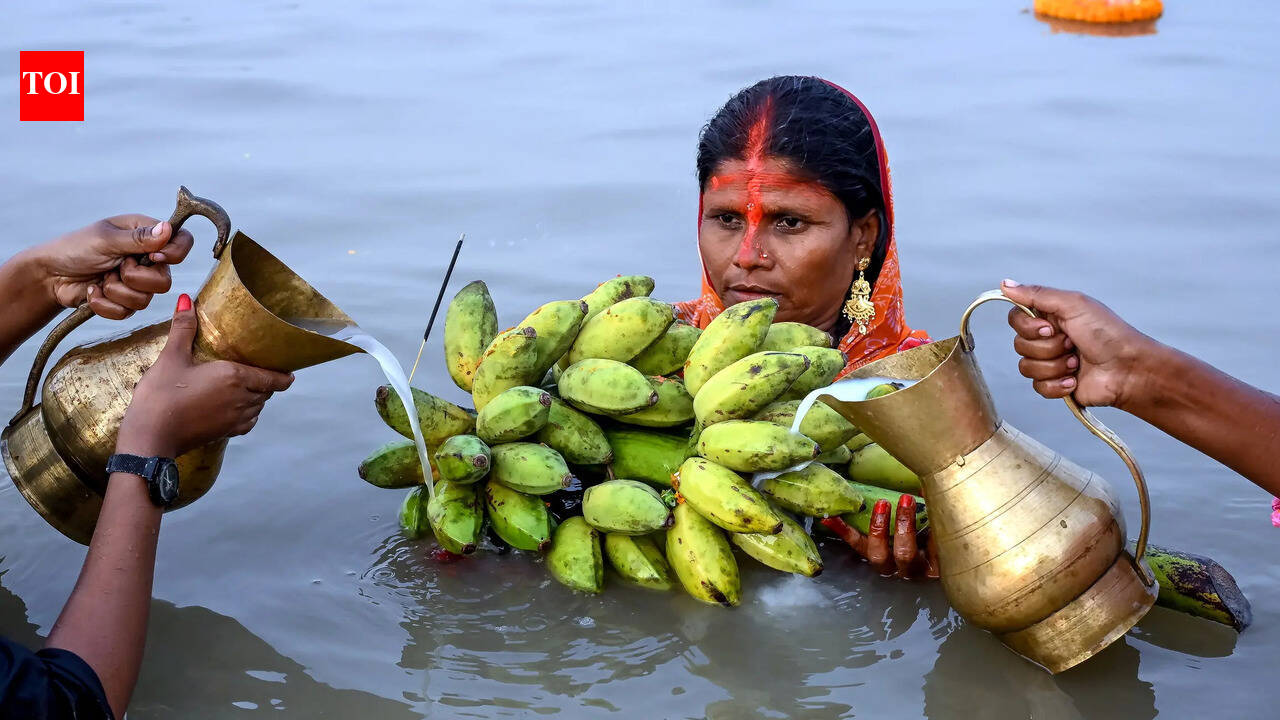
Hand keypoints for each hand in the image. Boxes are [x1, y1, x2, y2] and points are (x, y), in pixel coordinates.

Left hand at [32, 215, 194, 319]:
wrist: (49, 276)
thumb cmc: (74, 248)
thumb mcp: (106, 238)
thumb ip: (138, 238)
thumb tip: (168, 229)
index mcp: (145, 235)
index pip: (182, 242)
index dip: (175, 253)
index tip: (153, 256)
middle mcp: (146, 259)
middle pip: (166, 280)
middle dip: (136, 279)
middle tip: (117, 268)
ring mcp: (137, 282)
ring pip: (146, 300)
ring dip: (116, 291)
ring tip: (101, 279)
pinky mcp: (124, 301)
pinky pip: (128, 312)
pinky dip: (105, 304)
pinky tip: (93, 291)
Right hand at [116, 294, 293, 457]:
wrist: (150, 436)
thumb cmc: (161, 395)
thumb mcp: (171, 357)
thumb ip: (183, 328)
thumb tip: (185, 300)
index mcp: (235, 377)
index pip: (274, 378)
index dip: (284, 375)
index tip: (287, 369)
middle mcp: (242, 399)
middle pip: (267, 391)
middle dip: (268, 382)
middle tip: (262, 370)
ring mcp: (235, 419)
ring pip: (259, 406)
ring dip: (258, 397)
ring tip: (250, 386)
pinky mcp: (225, 433)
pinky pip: (248, 423)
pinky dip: (249, 415)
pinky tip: (238, 409)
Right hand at [821, 496, 938, 579]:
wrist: (965, 554)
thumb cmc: (929, 531)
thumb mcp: (908, 522)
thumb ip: (890, 509)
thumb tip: (873, 485)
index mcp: (886, 557)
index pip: (860, 546)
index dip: (844, 533)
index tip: (831, 517)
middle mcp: (898, 567)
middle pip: (880, 555)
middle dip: (878, 528)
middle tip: (884, 501)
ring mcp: (919, 570)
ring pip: (904, 554)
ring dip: (903, 525)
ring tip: (909, 498)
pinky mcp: (941, 569)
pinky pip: (934, 548)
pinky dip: (934, 526)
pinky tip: (938, 506)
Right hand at [1001, 280, 1159, 408]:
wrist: (1128, 370)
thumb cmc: (1109, 334)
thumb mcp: (1074, 304)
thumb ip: (1037, 294)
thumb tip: (1006, 284)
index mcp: (1050, 317)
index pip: (1016, 319)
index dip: (1028, 327)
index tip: (1050, 327)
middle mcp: (1047, 339)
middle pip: (1019, 345)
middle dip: (1048, 347)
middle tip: (1071, 344)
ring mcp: (1050, 363)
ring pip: (1026, 368)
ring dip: (1054, 366)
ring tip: (1076, 362)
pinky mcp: (1055, 385)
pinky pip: (1037, 387)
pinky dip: (1057, 384)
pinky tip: (1074, 379)